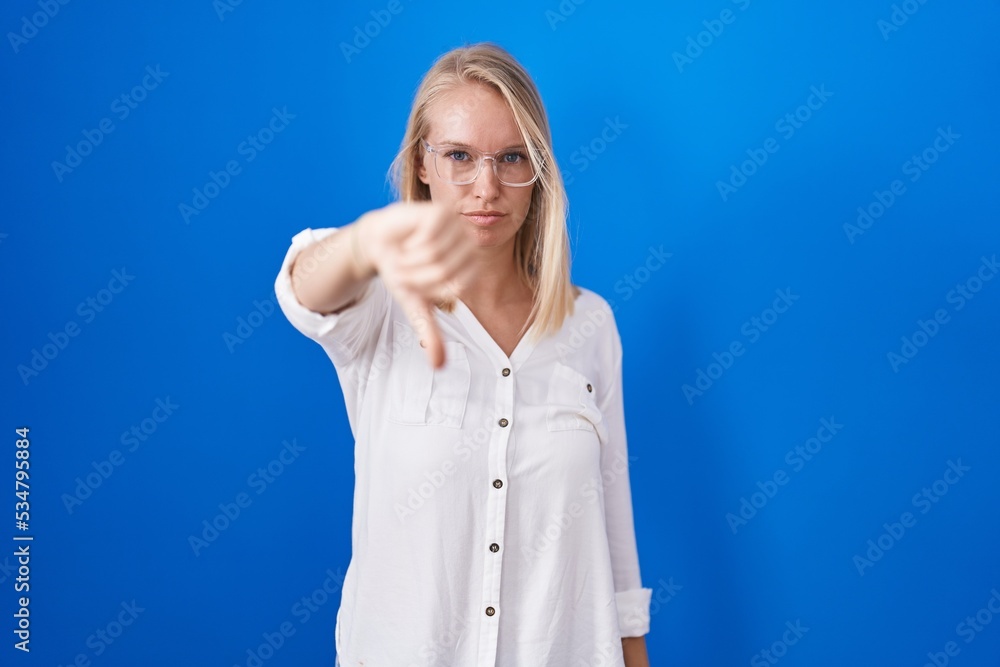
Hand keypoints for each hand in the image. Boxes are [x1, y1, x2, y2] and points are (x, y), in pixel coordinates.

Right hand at [357, 201, 475, 367]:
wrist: (379, 242)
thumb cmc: (402, 271)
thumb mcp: (416, 306)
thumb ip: (431, 334)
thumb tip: (438, 367)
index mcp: (471, 269)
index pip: (454, 289)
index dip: (427, 290)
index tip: (413, 283)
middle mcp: (469, 247)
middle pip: (445, 272)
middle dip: (416, 275)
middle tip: (404, 268)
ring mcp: (458, 227)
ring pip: (436, 255)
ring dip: (411, 260)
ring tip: (404, 254)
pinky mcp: (441, 212)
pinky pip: (429, 237)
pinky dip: (411, 244)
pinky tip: (407, 239)